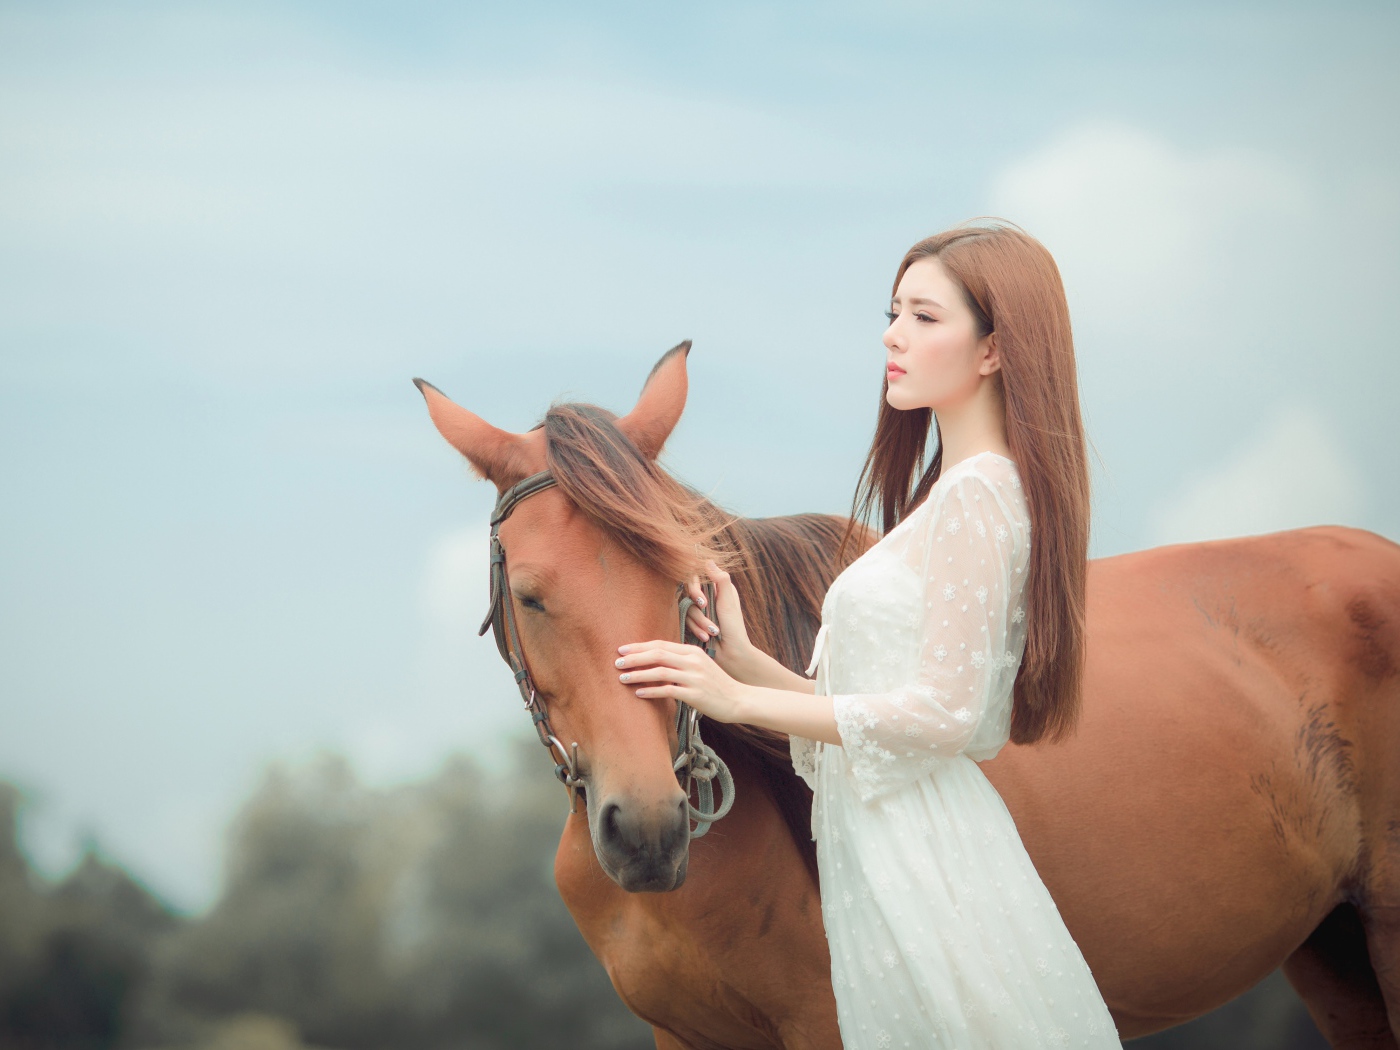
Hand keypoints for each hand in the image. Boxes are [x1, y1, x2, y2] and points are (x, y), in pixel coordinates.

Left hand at [615, 639, 748, 723]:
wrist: (739, 699)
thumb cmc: (717, 684)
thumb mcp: (700, 665)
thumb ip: (681, 660)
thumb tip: (656, 660)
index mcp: (692, 651)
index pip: (661, 644)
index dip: (639, 646)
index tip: (622, 650)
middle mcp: (692, 661)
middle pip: (658, 654)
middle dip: (635, 657)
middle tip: (616, 662)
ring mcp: (694, 677)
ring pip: (660, 671)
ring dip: (638, 674)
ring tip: (622, 677)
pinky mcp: (695, 694)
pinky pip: (668, 690)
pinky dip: (651, 690)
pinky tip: (638, 692)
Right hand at [682, 560, 754, 678]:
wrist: (731, 655)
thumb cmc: (734, 628)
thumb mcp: (728, 603)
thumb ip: (720, 581)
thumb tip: (708, 560)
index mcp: (718, 587)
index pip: (698, 577)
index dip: (695, 587)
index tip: (701, 601)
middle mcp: (709, 596)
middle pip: (690, 593)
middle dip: (698, 609)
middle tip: (705, 617)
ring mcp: (700, 610)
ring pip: (687, 609)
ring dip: (699, 622)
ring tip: (712, 633)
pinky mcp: (693, 622)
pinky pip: (685, 621)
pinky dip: (696, 629)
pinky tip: (705, 638)